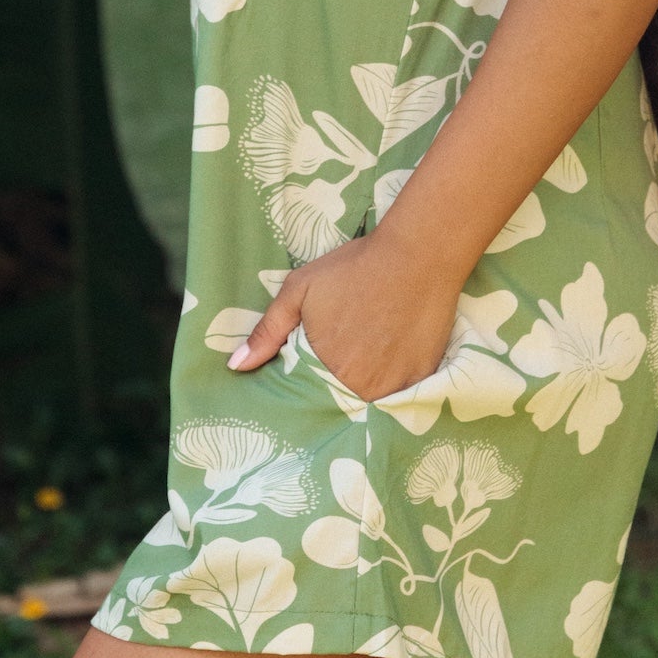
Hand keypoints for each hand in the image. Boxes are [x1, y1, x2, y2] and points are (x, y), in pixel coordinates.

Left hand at [227, 232, 462, 403]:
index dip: (306, 383)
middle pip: (339, 402)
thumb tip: (235, 367)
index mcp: (325, 368)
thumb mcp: (300, 290)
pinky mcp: (422, 380)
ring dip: (363, 388)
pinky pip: (400, 396)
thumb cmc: (354, 269)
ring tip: (366, 355)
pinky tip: (390, 356)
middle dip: (333, 386)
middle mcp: (360, 387)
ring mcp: (394, 387)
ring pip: (369, 402)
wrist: (417, 255)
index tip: (312, 366)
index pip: (306, 396)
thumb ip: (267, 332)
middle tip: (343, 353)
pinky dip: (392, 384)